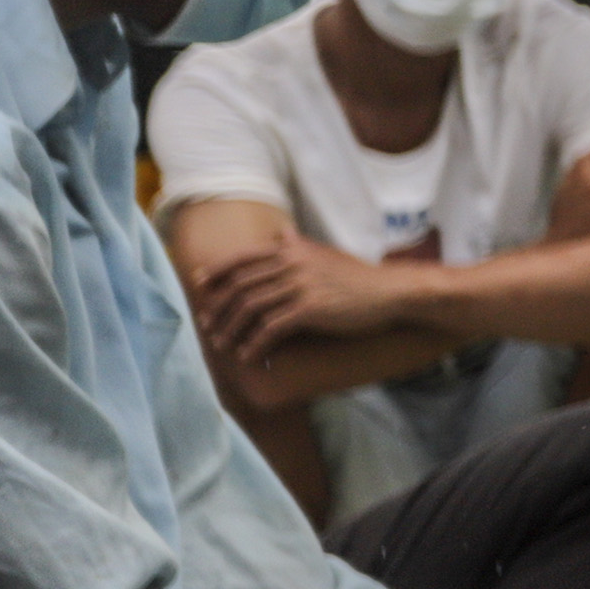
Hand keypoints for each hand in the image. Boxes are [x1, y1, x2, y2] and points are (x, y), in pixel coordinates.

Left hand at [193, 232, 423, 359]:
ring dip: (231, 329)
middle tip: (207, 325)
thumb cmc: (358, 276)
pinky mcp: (310, 309)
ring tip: (223, 345)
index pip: (242, 258)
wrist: (390, 291)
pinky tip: (248, 356)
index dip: (216, 272)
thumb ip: (298, 246)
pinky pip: (271, 328)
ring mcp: (300, 285)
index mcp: (292, 248)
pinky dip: (255, 344)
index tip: (199, 286)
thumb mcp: (325, 254)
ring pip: (251, 308)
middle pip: (240, 285)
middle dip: (218, 307)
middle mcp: (292, 262)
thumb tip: (281, 232)